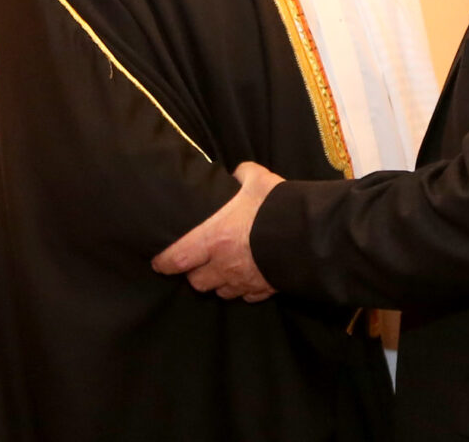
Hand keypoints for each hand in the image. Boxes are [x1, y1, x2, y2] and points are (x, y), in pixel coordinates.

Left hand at [151, 161, 283, 301]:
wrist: (309, 235)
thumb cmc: (276, 207)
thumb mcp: (257, 180)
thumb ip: (242, 175)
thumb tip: (236, 172)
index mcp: (214, 238)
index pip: (176, 259)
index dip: (163, 262)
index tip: (159, 261)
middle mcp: (224, 265)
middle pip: (196, 281)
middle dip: (195, 273)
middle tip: (199, 261)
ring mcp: (244, 280)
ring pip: (221, 292)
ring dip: (219, 282)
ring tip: (224, 269)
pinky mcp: (264, 289)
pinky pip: (247, 295)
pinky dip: (244, 289)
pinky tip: (248, 276)